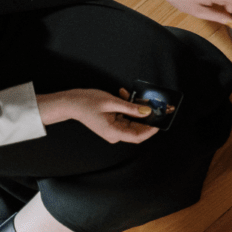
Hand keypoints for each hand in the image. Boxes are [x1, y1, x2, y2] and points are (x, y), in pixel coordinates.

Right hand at [37, 88, 158, 143]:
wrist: (71, 102)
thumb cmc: (87, 102)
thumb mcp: (111, 102)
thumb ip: (130, 107)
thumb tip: (147, 112)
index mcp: (114, 132)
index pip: (138, 136)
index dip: (151, 128)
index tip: (160, 119)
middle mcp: (115, 133)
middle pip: (138, 128)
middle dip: (146, 116)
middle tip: (152, 103)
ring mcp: (114, 129)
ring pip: (134, 121)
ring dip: (136, 108)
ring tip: (132, 94)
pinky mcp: (113, 123)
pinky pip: (127, 116)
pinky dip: (129, 106)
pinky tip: (125, 95)